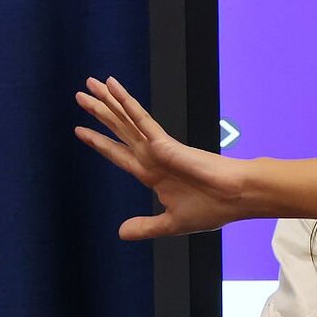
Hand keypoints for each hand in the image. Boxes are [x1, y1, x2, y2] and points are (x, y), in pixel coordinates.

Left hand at [74, 76, 255, 239]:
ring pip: (125, 120)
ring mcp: (157, 147)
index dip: (99, 142)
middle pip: (118, 130)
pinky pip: (141, 119)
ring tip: (89, 84)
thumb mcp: (172, 223)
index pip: (118, 155)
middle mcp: (152, 156)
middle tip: (80, 94)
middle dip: (99, 113)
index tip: (80, 130)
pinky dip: (126, 103)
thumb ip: (146, 226)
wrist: (236, 198)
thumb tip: (121, 233)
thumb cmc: (214, 208)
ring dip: (106, 102)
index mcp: (152, 174)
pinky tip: (113, 88)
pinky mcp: (165, 142)